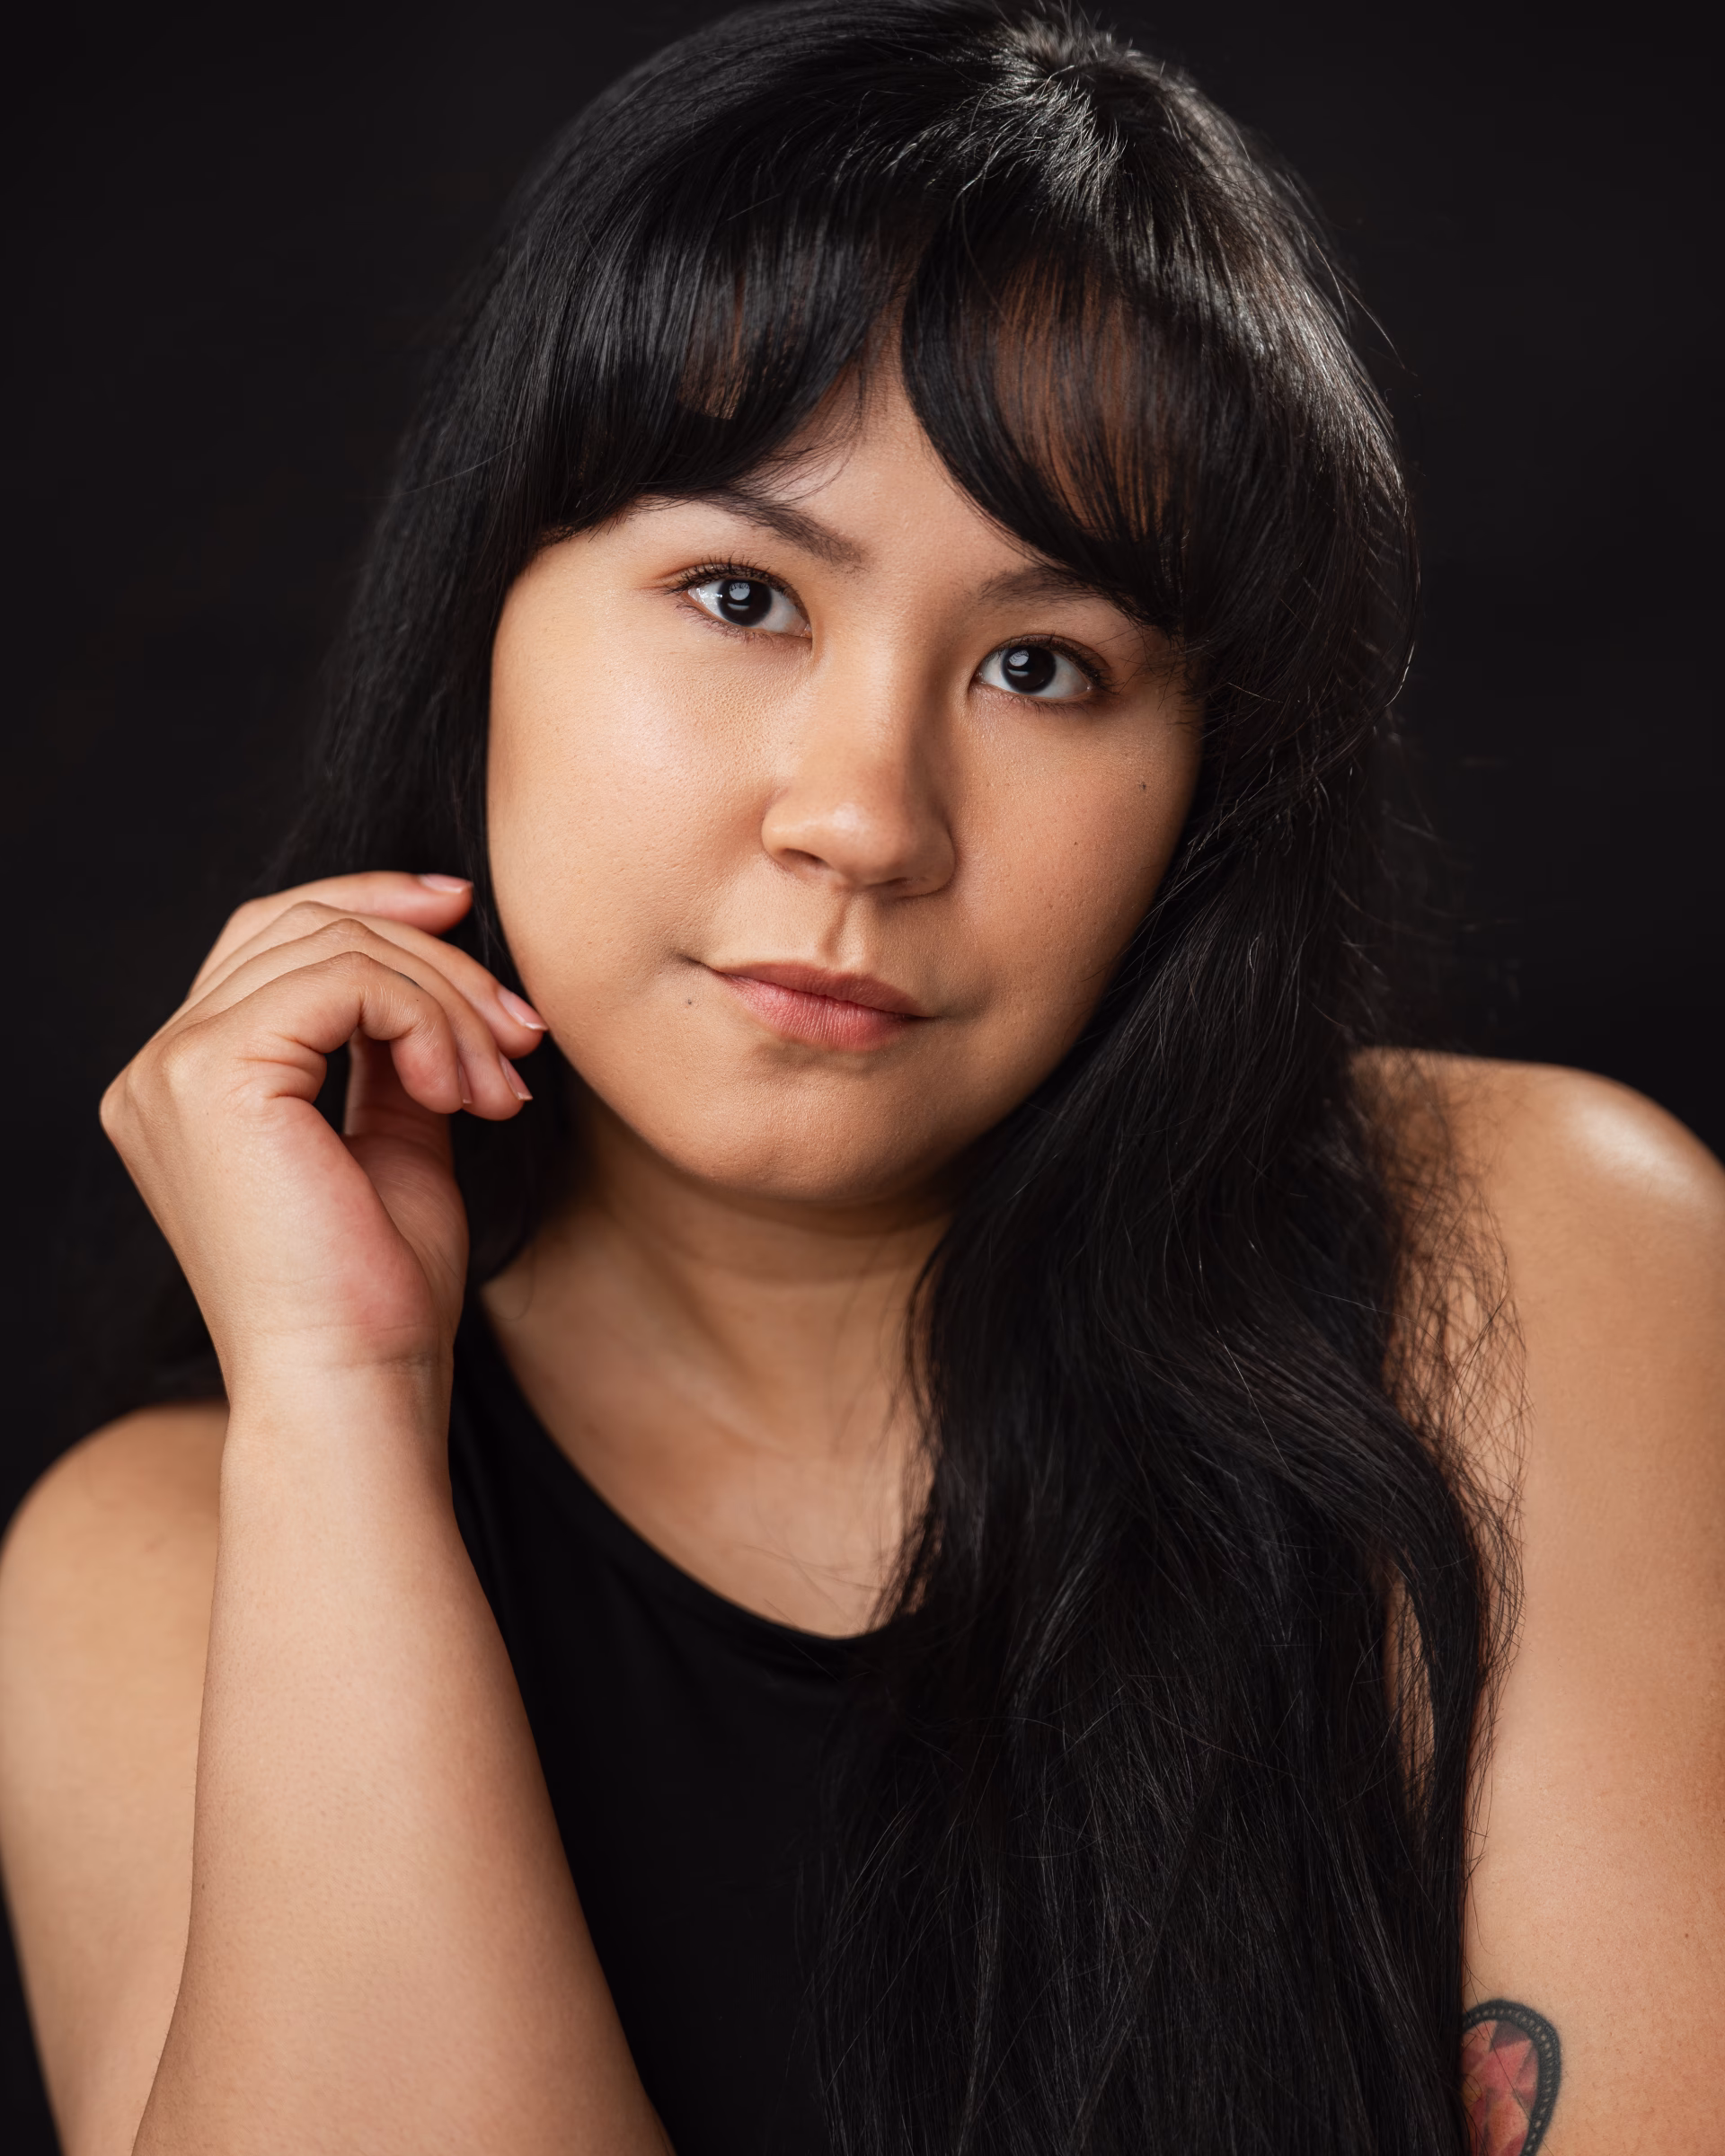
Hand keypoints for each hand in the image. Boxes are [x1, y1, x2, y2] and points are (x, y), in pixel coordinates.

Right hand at [101, 872, 545, 1402]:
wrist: (356, 1386)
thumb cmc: (379, 1294)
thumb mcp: (395, 1142)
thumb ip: (394, 1055)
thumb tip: (440, 973)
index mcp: (189, 1085)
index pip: (272, 940)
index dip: (371, 905)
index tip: (465, 913)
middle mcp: (161, 1070)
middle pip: (303, 925)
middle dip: (433, 956)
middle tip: (520, 1028)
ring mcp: (174, 1069)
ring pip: (334, 946)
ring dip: (447, 1002)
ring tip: (501, 1084)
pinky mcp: (213, 1076)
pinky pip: (344, 981)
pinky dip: (425, 1019)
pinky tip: (459, 1092)